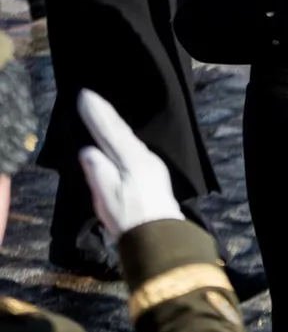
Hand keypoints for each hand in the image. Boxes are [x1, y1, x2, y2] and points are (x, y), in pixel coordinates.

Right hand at [76, 89, 182, 239]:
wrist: (159, 237)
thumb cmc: (130, 217)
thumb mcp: (107, 195)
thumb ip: (97, 170)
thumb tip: (88, 150)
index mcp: (134, 159)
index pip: (111, 131)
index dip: (97, 114)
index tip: (84, 95)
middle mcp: (146, 156)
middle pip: (123, 131)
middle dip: (106, 114)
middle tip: (90, 96)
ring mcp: (153, 164)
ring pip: (130, 139)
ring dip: (115, 125)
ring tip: (101, 112)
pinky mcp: (154, 174)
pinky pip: (135, 148)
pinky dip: (123, 138)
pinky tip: (119, 138)